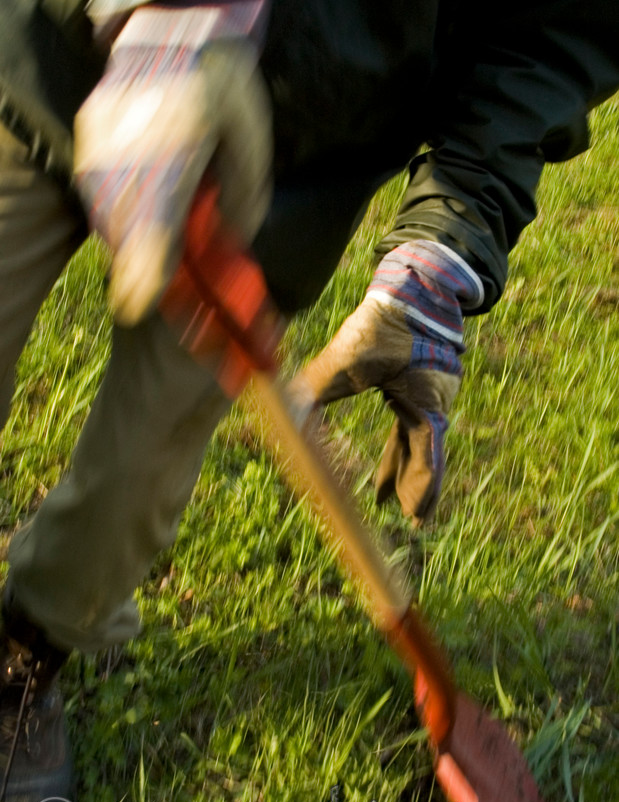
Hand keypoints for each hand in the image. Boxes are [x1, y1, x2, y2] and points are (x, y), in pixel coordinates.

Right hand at [74, 0, 271, 324]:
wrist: (179, 23)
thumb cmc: (227, 89)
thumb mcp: (251, 142)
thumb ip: (243, 197)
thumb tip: (228, 244)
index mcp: (185, 130)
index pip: (160, 209)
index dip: (147, 262)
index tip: (137, 303)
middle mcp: (135, 129)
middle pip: (125, 216)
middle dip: (135, 264)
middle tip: (143, 298)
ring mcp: (104, 127)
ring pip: (106, 204)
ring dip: (125, 239)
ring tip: (143, 259)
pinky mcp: (91, 127)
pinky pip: (97, 185)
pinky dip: (115, 211)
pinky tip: (134, 216)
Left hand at [289, 241, 483, 524]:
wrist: (416, 283)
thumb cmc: (388, 318)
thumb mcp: (352, 355)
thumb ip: (319, 384)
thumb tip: (286, 409)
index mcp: (427, 400)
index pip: (427, 454)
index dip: (422, 487)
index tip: (415, 515)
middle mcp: (434, 401)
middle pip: (423, 454)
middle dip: (412, 486)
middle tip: (410, 518)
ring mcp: (430, 393)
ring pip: (415, 440)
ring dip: (401, 468)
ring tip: (383, 498)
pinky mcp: (420, 383)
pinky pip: (410, 422)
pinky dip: (398, 444)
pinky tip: (387, 456)